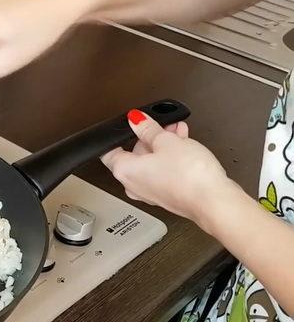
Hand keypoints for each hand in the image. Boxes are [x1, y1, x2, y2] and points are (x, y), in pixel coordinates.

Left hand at [100, 110, 234, 227]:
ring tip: (179, 132)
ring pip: (151, 163)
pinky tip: (185, 145)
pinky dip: (171, 158)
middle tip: (163, 126)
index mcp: (124, 172)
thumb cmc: (188, 177)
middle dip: (149, 137)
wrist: (213, 201)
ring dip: (164, 145)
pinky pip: (163, 172)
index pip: (107, 152)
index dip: (117, 136)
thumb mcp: (166, 141)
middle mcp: (133, 185)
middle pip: (134, 155)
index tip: (128, 125)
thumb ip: (148, 128)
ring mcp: (150, 193)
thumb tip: (137, 120)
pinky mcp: (167, 195)